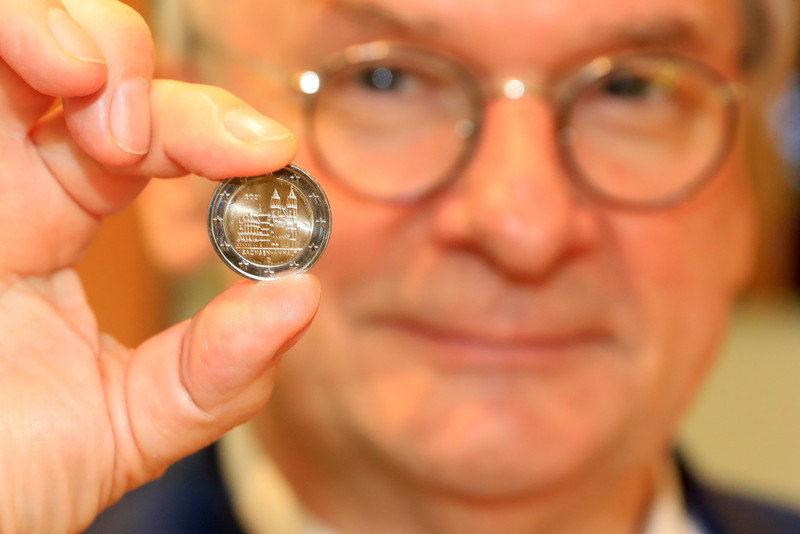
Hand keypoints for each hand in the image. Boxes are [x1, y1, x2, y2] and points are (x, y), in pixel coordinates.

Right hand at [0, 1, 319, 531]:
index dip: (205, 127)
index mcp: (48, 226)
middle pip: (77, 65)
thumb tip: (302, 299)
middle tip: (146, 132)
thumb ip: (219, 370)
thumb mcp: (130, 425)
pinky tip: (49, 69)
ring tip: (90, 84)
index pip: (141, 138)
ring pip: (9, 36)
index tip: (266, 149)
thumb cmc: (2, 477)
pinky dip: (7, 33)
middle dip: (133, 69)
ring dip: (65, 32)